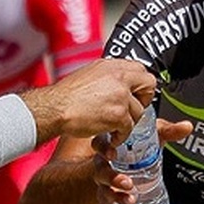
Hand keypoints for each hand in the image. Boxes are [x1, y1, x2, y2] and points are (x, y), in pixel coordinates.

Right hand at [20, 58, 156, 143]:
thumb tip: (116, 84)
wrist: (55, 108)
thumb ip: (106, 78)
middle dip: (143, 100)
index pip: (140, 69)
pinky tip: (111, 137)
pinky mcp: (118, 114)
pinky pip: (129, 128)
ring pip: (138, 111)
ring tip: (114, 128)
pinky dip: (121, 136)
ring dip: (128, 122)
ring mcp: (120, 95)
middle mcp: (119, 77)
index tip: (134, 94)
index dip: (139, 84)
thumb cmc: (65, 96)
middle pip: (148, 84)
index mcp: (111, 66)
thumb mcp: (88, 75)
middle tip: (132, 110)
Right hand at [91, 118, 192, 203]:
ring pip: (104, 191)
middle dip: (112, 178)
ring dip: (116, 197)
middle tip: (128, 183)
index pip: (100, 145)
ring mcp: (103, 184)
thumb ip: (167, 132)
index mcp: (110, 146)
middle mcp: (103, 165)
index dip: (103, 149)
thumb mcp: (151, 137)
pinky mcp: (107, 200)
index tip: (112, 154)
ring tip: (131, 200)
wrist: (127, 167)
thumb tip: (187, 127)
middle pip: (101, 171)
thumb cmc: (137, 147)